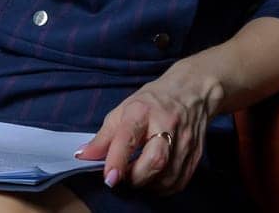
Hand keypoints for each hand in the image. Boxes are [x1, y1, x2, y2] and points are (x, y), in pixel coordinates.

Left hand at [71, 75, 212, 196]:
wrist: (193, 91)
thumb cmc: (153, 101)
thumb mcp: (123, 110)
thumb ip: (103, 136)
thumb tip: (82, 156)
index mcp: (143, 110)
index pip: (129, 136)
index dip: (118, 159)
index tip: (109, 178)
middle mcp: (167, 124)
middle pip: (155, 160)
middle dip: (136, 177)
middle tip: (125, 177)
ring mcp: (185, 140)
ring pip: (168, 176)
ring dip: (148, 185)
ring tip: (138, 176)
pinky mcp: (196, 154)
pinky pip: (179, 182)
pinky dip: (163, 188)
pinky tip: (154, 179)